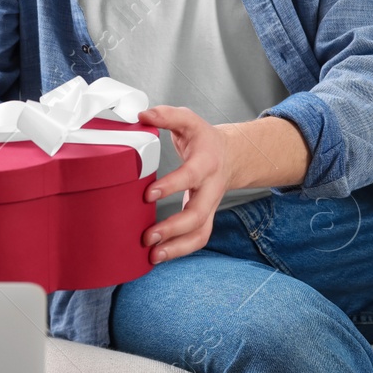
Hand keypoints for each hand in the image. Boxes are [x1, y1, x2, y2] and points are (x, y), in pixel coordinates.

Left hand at [136, 105, 231, 264]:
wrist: (230, 156)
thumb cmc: (203, 140)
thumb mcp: (188, 121)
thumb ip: (166, 116)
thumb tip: (142, 115)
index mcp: (207, 163)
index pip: (191, 176)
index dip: (172, 186)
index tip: (148, 194)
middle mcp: (211, 189)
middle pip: (198, 214)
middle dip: (173, 228)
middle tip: (148, 237)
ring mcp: (210, 207)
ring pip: (200, 234)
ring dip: (177, 248)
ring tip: (153, 256)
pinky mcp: (204, 219)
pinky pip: (197, 239)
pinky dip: (179, 251)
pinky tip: (158, 256)